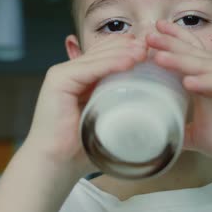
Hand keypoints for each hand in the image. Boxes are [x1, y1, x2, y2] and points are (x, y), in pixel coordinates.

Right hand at [25, 34, 146, 174]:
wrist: (56, 164)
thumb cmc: (80, 150)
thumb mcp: (108, 121)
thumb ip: (123, 108)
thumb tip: (155, 106)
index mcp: (80, 80)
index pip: (105, 55)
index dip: (126, 50)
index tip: (149, 51)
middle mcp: (69, 72)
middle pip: (102, 52)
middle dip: (127, 47)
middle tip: (149, 48)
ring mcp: (61, 74)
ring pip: (98, 58)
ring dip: (123, 53)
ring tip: (143, 53)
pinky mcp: (58, 80)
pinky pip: (90, 68)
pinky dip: (110, 64)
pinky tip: (129, 62)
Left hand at [147, 20, 211, 171]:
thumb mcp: (196, 133)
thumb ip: (176, 129)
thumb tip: (152, 136)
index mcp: (209, 78)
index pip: (189, 52)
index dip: (172, 40)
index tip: (151, 32)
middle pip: (193, 53)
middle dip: (170, 44)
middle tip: (149, 37)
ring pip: (205, 66)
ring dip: (182, 61)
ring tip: (160, 58)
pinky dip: (207, 81)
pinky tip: (189, 82)